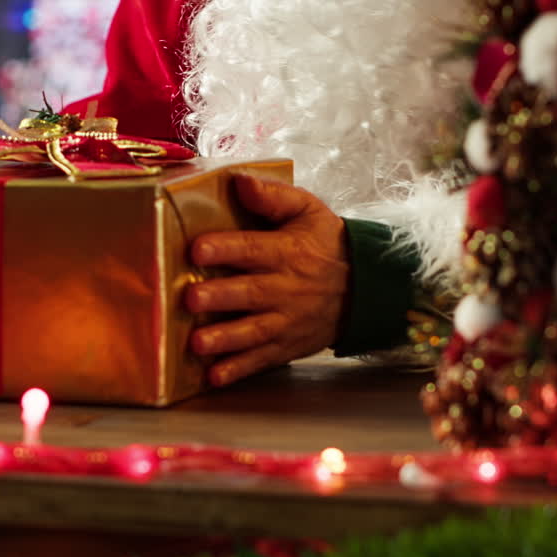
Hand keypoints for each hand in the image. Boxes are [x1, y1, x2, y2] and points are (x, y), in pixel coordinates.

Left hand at [186, 174, 349, 386]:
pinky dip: (238, 370)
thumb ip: (273, 196)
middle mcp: (286, 288)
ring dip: (225, 339)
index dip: (225, 248)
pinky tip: (213, 377)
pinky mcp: (286, 345)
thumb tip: (238, 180)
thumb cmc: (326, 243)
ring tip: (197, 343)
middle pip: (250, 293)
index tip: (197, 248)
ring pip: (253, 331)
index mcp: (287, 251)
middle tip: (190, 299)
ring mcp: (286, 320)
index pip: (253, 248)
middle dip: (220, 297)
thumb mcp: (307, 210)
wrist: (366, 288)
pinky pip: (261, 359)